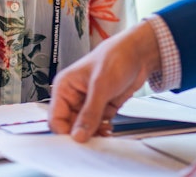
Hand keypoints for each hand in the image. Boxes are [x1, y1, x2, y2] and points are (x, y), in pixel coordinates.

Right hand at [48, 20, 161, 141]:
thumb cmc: (116, 57)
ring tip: (104, 132)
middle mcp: (74, 96)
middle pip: (70, 126)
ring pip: (84, 128)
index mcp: (65, 87)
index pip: (56, 118)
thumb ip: (90, 113)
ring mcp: (88, 103)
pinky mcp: (102, 107)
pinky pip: (97, 126)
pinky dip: (102, 130)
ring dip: (94, 133)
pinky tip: (109, 128)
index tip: (77, 141)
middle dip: (82, 134)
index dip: (65, 132)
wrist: (139, 53)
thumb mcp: (101, 86)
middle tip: (94, 139)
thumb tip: (78, 135)